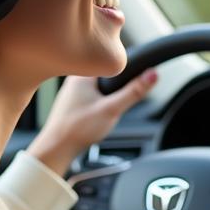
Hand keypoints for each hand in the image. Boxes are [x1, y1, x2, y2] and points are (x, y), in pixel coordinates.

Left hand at [26, 69, 158, 177]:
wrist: (56, 148)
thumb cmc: (77, 129)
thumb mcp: (112, 109)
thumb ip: (134, 92)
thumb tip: (153, 74)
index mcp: (82, 73)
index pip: (110, 61)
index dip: (124, 70)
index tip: (131, 81)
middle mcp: (74, 78)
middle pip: (105, 74)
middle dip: (115, 87)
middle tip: (111, 104)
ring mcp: (71, 91)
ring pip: (98, 86)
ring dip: (106, 96)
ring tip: (101, 112)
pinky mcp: (71, 102)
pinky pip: (91, 95)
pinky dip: (97, 103)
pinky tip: (94, 116)